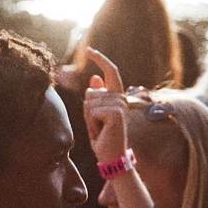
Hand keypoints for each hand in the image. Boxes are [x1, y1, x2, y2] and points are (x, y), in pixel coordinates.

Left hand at [82, 48, 129, 164]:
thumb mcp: (96, 115)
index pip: (111, 71)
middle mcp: (121, 98)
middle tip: (97, 126)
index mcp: (118, 96)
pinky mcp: (115, 113)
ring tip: (99, 129)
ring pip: (89, 102)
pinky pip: (91, 111)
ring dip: (88, 118)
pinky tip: (101, 132)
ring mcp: (119, 105)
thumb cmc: (103, 137)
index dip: (100, 59)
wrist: (112, 157)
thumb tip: (94, 78)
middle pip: (90, 92)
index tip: (89, 49)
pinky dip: (91, 123)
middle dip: (87, 111)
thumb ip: (96, 97)